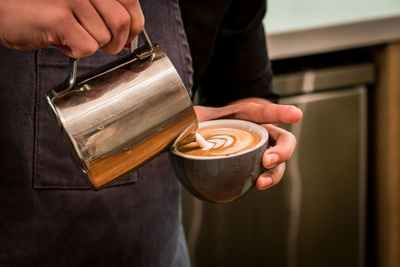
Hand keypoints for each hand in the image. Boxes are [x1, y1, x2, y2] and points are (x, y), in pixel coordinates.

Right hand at [0, 0, 143, 57]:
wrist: (2, 8)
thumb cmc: (40, 7)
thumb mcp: (80, 3)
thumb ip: (106, 12)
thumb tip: (130, 35)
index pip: (131, 5)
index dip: (134, 26)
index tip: (126, 35)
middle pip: (122, 23)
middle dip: (114, 41)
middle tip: (95, 41)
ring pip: (103, 38)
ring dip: (88, 45)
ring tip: (69, 34)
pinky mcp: (59, 18)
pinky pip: (86, 47)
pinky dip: (75, 51)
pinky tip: (60, 40)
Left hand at [194, 98, 302, 190]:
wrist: (203, 136)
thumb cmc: (204, 122)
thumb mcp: (195, 117)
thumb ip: (188, 119)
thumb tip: (176, 125)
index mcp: (246, 114)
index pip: (263, 112)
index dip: (280, 112)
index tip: (296, 114)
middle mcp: (259, 131)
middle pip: (282, 140)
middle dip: (282, 150)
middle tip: (268, 160)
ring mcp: (260, 150)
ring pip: (278, 161)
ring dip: (275, 173)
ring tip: (261, 183)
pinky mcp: (255, 165)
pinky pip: (266, 173)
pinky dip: (266, 180)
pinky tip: (256, 186)